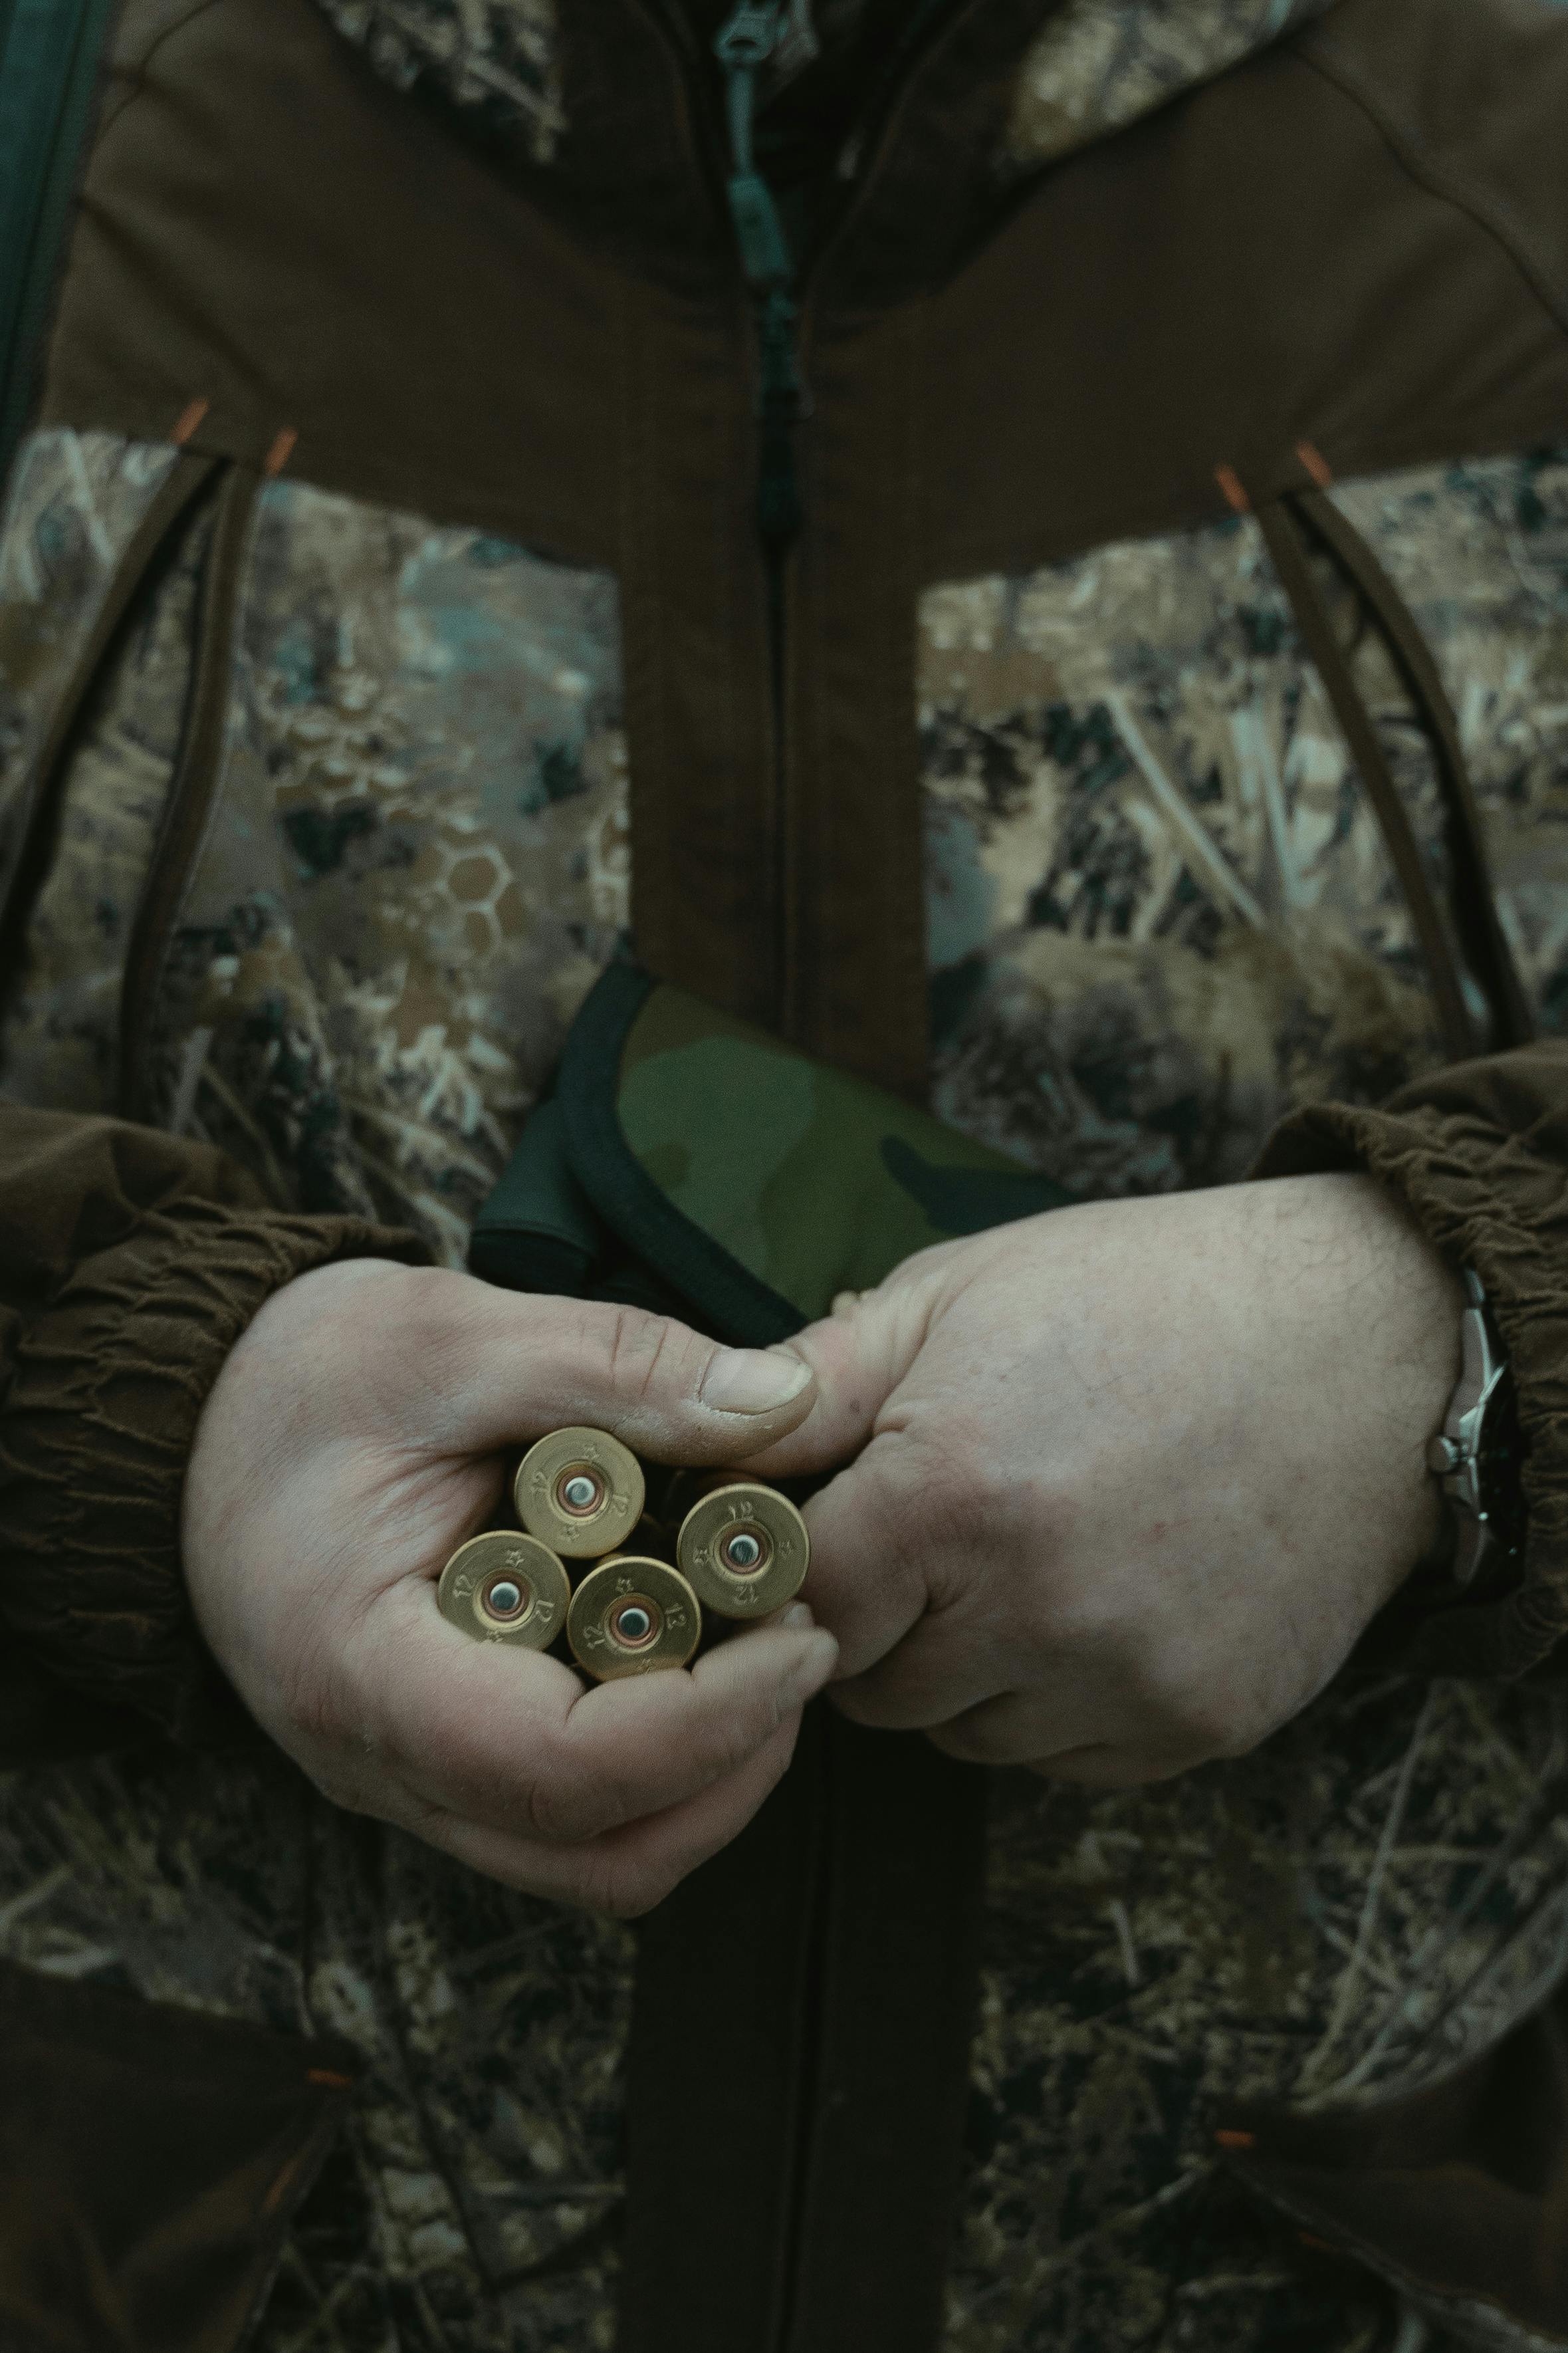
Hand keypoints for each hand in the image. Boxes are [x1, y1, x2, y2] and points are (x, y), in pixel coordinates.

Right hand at [182, 1261, 835, 1912]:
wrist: (201, 1416)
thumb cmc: (305, 1373)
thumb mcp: (453, 1332)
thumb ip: (617, 1365)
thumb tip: (786, 1407)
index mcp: (357, 1667)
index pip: (557, 1769)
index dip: (709, 1722)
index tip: (803, 1633)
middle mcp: (374, 1764)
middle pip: (596, 1855)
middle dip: (733, 1765)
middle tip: (804, 1636)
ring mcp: (407, 1780)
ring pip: (593, 1862)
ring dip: (708, 1782)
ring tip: (765, 1649)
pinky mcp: (442, 1764)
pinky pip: (570, 1820)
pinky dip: (661, 1765)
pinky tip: (699, 1651)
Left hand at [748, 1174, 1462, 1785]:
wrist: (1366, 1346)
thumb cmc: (1148, 1297)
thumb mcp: (959, 1292)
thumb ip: (815, 1381)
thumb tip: (706, 1441)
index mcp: (953, 1496)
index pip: (794, 1598)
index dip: (791, 1560)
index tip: (817, 1528)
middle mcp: (1034, 1613)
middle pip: (868, 1685)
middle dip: (876, 1616)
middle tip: (933, 1528)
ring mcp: (1123, 1683)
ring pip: (961, 1732)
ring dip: (963, 1667)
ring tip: (1027, 1551)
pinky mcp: (1195, 1727)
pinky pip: (1062, 1754)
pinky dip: (1055, 1697)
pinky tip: (1100, 1595)